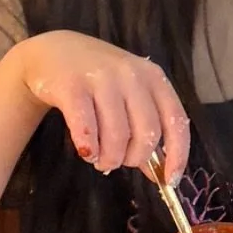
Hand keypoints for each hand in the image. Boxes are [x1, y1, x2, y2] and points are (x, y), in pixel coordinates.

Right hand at [11, 33, 190, 183]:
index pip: (176, 121)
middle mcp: (132, 75)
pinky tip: (86, 151)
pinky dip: (89, 149)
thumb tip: (161, 174)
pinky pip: (87, 129)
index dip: (177, 155)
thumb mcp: (129, 97)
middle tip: (118, 162)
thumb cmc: (99, 80)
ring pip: (117, 135)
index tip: (170, 181)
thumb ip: (146, 130)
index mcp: (154, 78)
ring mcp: (102, 78)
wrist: (55, 52)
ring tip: (99, 159)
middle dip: (134, 159)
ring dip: (109, 158)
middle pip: (147, 133)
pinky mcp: (72, 86)